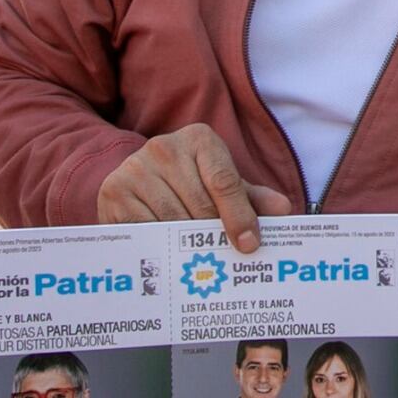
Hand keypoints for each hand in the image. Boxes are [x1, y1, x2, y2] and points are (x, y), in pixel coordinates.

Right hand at [97, 123, 291, 252]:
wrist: (136, 174)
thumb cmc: (189, 179)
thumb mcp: (220, 182)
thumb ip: (251, 196)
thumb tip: (283, 211)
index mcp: (199, 138)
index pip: (225, 181)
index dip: (240, 216)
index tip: (250, 244)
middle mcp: (164, 147)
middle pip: (200, 205)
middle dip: (215, 234)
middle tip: (225, 257)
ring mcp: (136, 168)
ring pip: (172, 220)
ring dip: (188, 244)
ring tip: (200, 259)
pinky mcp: (114, 192)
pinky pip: (145, 230)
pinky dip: (161, 246)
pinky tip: (170, 255)